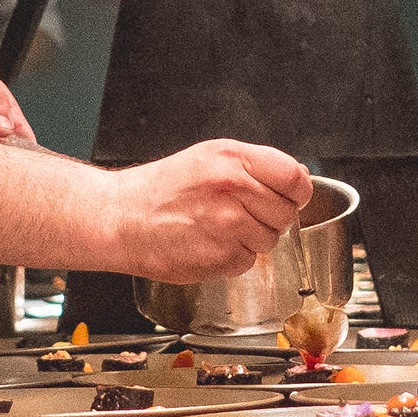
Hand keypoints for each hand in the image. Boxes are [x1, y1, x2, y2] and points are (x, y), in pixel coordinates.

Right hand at [108, 140, 308, 279]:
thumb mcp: (209, 156)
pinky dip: (233, 256)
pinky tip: (209, 243)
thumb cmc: (162, 189)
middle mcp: (233, 189)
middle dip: (269, 215)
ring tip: (219, 227)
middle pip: (286, 212)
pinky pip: (249, 260)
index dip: (296, 191)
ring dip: (251, 238)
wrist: (121, 218)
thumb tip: (296, 179)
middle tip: (240, 211)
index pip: (295, 178)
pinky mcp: (221, 257)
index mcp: (233, 159)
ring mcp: (228, 225)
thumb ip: (254, 165)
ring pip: (270, 239)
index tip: (288, 196)